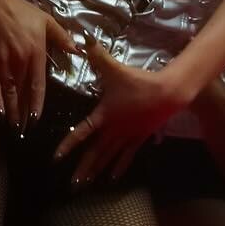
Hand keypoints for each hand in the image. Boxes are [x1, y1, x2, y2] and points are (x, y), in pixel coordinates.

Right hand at [0, 0, 76, 128]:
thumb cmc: (21, 13)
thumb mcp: (47, 21)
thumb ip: (62, 37)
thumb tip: (78, 49)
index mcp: (36, 54)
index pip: (38, 84)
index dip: (38, 102)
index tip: (38, 117)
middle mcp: (20, 62)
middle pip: (23, 92)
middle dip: (24, 112)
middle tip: (26, 129)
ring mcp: (3, 64)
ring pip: (9, 92)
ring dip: (11, 110)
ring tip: (14, 125)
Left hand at [53, 42, 189, 184]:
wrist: (168, 92)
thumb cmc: (139, 82)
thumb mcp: (115, 68)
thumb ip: (98, 55)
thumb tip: (82, 39)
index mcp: (104, 116)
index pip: (81, 132)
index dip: (68, 145)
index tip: (56, 159)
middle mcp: (113, 130)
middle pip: (95, 153)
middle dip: (83, 169)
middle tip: (73, 186)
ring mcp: (127, 136)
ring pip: (110, 157)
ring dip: (98, 171)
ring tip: (87, 185)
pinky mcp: (140, 137)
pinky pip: (128, 156)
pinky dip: (120, 167)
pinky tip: (115, 178)